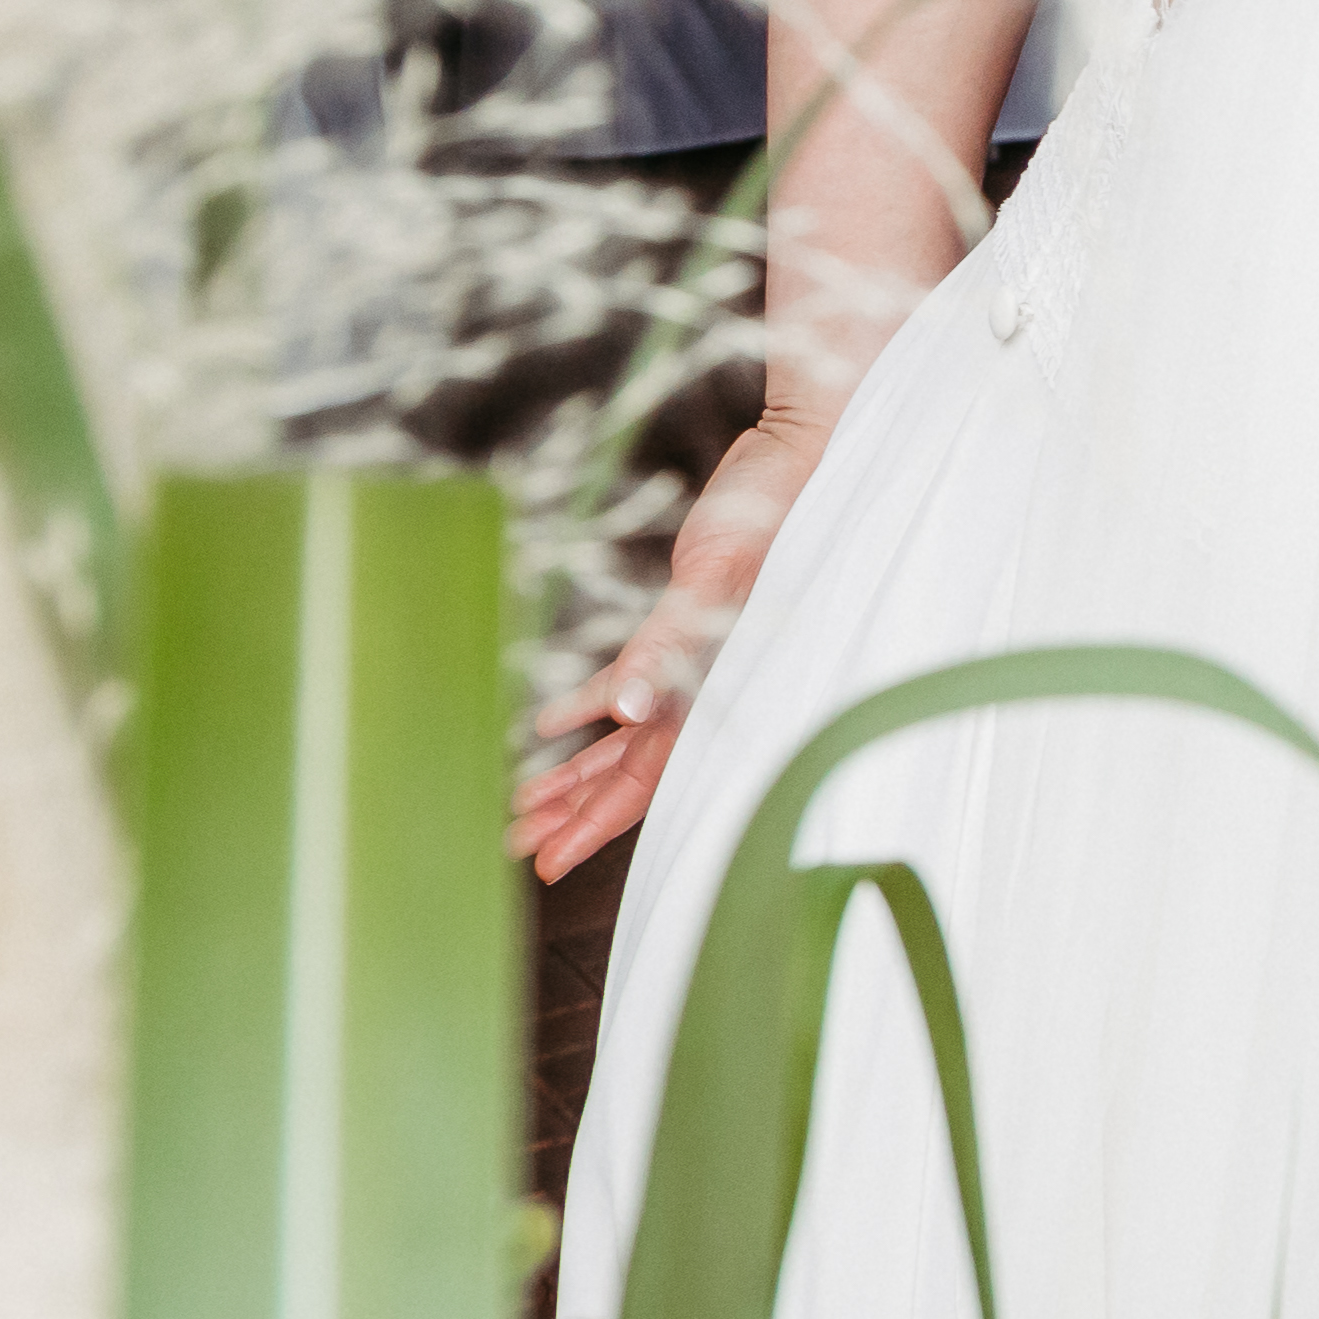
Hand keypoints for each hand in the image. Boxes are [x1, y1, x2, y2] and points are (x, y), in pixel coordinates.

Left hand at [510, 407, 822, 880]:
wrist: (802, 457)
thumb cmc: (774, 514)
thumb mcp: (715, 580)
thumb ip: (669, 647)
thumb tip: (621, 713)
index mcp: (715, 688)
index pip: (648, 778)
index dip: (597, 823)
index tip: (546, 861)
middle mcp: (704, 685)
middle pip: (630, 770)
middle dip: (573, 811)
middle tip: (517, 845)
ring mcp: (694, 658)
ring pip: (625, 736)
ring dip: (574, 770)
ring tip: (524, 805)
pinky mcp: (682, 623)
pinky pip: (632, 679)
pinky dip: (589, 705)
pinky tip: (546, 727)